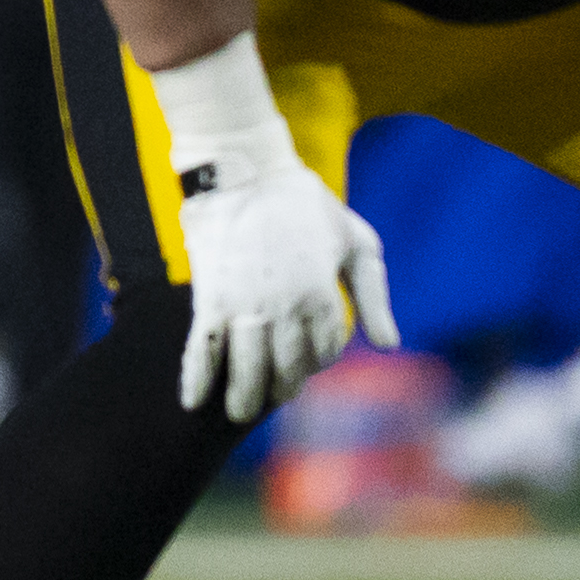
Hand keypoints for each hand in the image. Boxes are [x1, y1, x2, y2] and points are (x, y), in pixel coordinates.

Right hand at [176, 159, 397, 420]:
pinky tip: (192, 402)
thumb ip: (374, 295)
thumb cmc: (306, 203)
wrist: (243, 168)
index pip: (324, 351)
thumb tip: (387, 346)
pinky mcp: (209, 297)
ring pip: (245, 368)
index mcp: (322, 296)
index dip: (319, 360)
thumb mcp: (357, 242)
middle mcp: (283, 308)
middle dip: (283, 387)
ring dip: (243, 396)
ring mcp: (243, 305)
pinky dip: (196, 377)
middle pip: (285, 368)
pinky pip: (201, 346)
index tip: (311, 359)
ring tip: (240, 412)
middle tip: (277, 395)